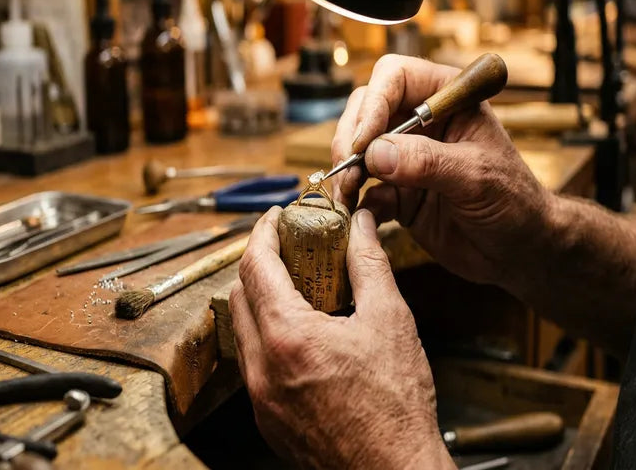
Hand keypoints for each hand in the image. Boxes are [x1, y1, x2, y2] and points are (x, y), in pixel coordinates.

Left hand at [230, 207, 453, 469]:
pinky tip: (302, 334)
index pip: (255, 266)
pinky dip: (267, 336)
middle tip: (290, 248)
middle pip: (240, 295)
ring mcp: (260, 398)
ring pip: (243, 331)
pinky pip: (253, 364)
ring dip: (262, 301)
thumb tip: (362, 227)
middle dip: (260, 264)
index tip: (277, 217)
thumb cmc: (396, 409)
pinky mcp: (267, 419)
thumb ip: (370, 264)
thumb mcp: (390, 321)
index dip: (263, 232)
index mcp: (288, 338)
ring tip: (299, 288)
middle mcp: (262, 368)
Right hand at [331, 54, 554, 290]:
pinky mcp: (397, 192)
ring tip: (346, 195)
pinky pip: (365, 189)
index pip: (396, 77)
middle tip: (348, 172)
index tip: (363, 142)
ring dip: (347, 170)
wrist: (521, 250)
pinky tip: (355, 215)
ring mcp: (406, 156)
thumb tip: (375, 153)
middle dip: (351, 138)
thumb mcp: (476, 177)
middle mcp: (421, 121)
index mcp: (447, 97)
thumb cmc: (515, 201)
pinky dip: (354, 201)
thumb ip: (427, 162)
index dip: (373, 104)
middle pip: (366, 108)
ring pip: (358, 148)